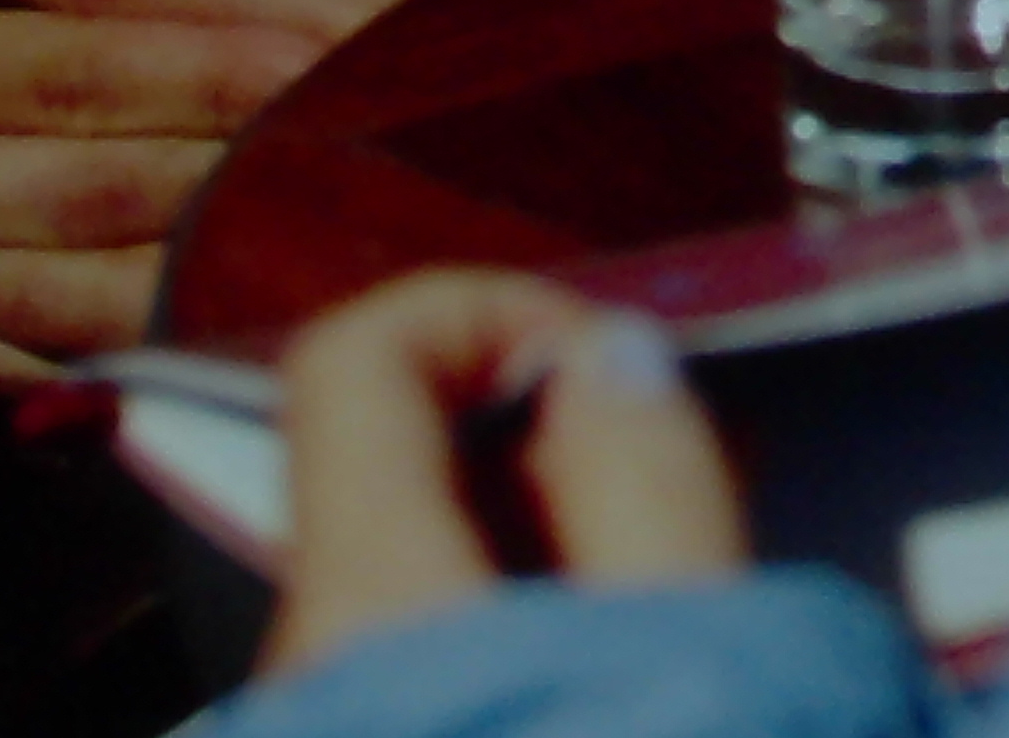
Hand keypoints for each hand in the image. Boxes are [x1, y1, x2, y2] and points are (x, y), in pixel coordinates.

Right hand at [0, 0, 324, 386]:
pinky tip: (153, 357)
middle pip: (59, 193)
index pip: (61, 67)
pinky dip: (51, 368)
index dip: (193, 59)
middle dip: (207, 179)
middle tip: (344, 157)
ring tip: (282, 263)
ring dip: (150, 287)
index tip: (314, 48)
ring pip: (17, 303)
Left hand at [263, 268, 749, 679]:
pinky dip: (533, 602)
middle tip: (688, 453)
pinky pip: (435, 639)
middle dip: (549, 420)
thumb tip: (611, 354)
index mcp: (371, 597)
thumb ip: (651, 489)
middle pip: (397, 458)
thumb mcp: (690, 642)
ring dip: (550, 518)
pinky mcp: (377, 737)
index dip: (492, 312)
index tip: (612, 352)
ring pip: (422, 553)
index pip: (357, 358)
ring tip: (685, 554)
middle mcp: (318, 651)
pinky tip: (633, 639)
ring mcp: (337, 711)